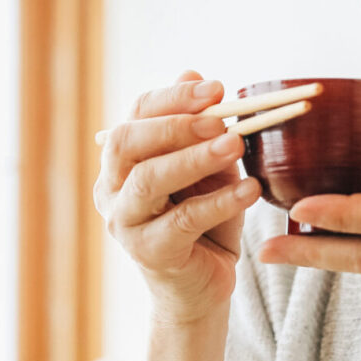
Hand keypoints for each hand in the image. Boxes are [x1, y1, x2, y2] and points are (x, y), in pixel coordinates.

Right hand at [94, 70, 261, 325]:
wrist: (202, 288)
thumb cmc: (205, 222)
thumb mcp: (208, 167)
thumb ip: (201, 128)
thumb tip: (193, 72)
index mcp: (121, 161)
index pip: (136, 115)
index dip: (173, 97)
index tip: (217, 87)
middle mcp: (111, 189)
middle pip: (128, 142)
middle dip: (176, 123)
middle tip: (222, 116)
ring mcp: (124, 223)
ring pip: (148, 180)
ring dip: (194, 158)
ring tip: (236, 145)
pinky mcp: (149, 253)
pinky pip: (182, 220)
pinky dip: (219, 201)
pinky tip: (249, 189)